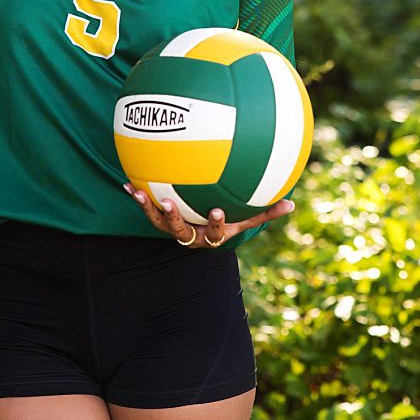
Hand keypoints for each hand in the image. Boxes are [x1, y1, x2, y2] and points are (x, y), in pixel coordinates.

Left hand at [123, 184, 295, 248]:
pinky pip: (147, 208)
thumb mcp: (247, 219)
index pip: (214, 232)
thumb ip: (266, 213)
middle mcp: (190, 235)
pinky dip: (137, 197)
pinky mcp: (160, 220)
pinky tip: (127, 183)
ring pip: (158, 222)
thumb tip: (292, 205)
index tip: (216, 210)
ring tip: (139, 192)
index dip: (214, 223)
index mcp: (211, 236)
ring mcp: (173, 229)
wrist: (205, 234)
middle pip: (179, 231)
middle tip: (169, 201)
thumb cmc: (229, 223)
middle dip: (174, 218)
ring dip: (147, 207)